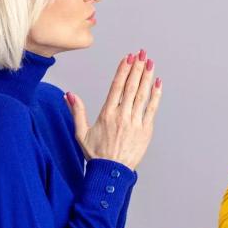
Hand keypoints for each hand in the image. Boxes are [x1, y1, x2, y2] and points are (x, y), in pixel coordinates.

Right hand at [63, 49, 162, 169]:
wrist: (111, 173)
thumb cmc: (96, 154)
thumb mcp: (81, 132)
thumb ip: (77, 111)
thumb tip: (69, 94)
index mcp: (107, 114)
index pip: (116, 86)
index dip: (123, 70)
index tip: (128, 58)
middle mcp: (122, 116)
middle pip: (131, 87)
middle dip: (137, 68)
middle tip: (142, 54)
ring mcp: (135, 122)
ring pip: (142, 95)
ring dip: (147, 77)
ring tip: (150, 63)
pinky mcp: (145, 130)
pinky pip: (152, 109)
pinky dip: (156, 95)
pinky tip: (158, 83)